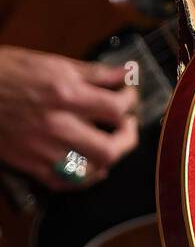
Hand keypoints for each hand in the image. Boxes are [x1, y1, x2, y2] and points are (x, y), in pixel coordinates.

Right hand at [0, 45, 139, 189]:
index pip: (116, 108)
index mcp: (66, 95)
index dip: (131, 102)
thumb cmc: (11, 71)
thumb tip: (125, 73)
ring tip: (111, 145)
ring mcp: (42, 149)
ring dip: (108, 159)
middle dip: (128, 137)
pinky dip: (83, 178)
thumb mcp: (55, 63)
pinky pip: (64, 183)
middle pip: (109, 148)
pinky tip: (90, 166)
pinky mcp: (28, 164)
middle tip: (127, 126)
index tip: (128, 96)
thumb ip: (94, 73)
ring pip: (90, 170)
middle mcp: (57, 125)